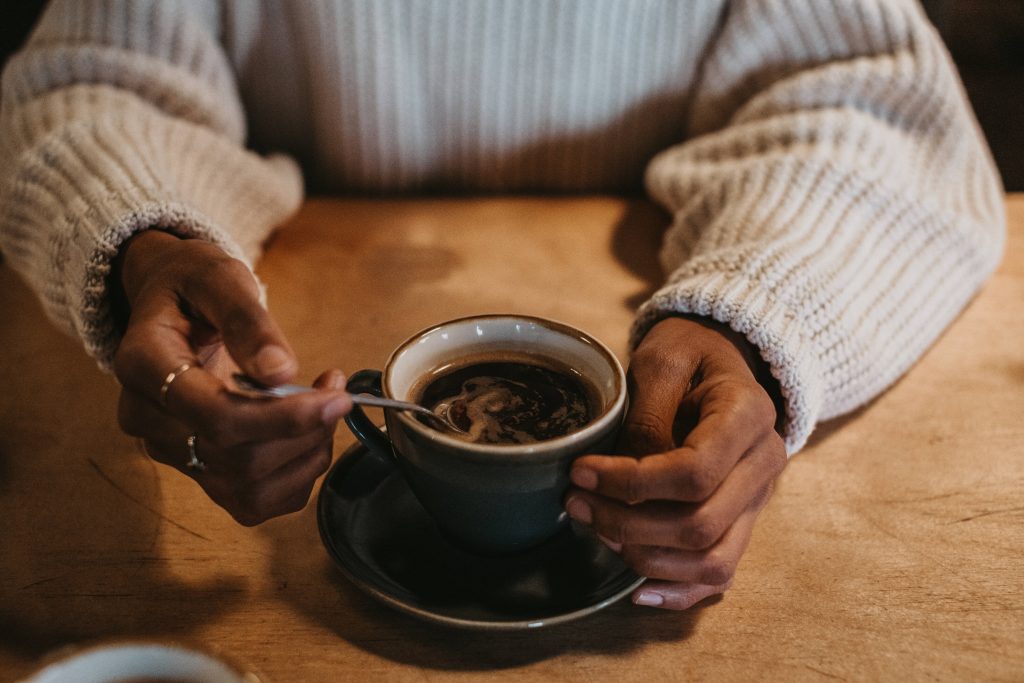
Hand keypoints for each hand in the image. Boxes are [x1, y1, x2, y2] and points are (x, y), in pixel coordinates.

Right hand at [111, 231, 351, 524]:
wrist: (171, 303)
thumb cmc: (194, 286)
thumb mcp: (220, 279)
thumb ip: (247, 320)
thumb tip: (281, 370)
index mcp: (144, 365)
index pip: (215, 416)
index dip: (284, 416)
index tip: (336, 396)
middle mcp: (148, 420)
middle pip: (237, 461)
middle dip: (305, 432)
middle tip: (335, 391)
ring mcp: (170, 451)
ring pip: (249, 490)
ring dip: (306, 456)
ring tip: (323, 407)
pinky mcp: (197, 471)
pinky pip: (254, 502)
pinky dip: (296, 475)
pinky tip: (307, 434)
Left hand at [565, 316, 785, 609]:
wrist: (721, 358)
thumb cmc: (688, 353)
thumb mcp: (662, 360)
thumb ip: (648, 415)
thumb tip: (627, 473)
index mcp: (749, 415)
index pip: (694, 472)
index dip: (630, 482)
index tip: (580, 472)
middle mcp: (765, 464)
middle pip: (701, 523)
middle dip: (627, 523)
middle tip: (575, 503)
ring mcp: (758, 499)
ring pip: (713, 559)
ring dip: (647, 557)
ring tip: (597, 530)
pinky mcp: (742, 520)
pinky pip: (721, 573)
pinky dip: (679, 590)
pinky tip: (636, 589)